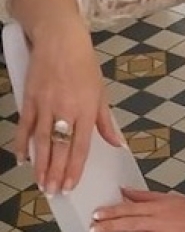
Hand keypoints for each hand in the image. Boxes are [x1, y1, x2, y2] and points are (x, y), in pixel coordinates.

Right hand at [13, 17, 120, 194]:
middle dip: (56, 173)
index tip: (71, 185)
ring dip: (40, 165)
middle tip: (53, 192)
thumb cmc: (84, 64)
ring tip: (40, 184)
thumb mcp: (100, 91)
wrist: (60, 40)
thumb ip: (105, 121)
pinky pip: (24, 128)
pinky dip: (22, 145)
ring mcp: (45, 105)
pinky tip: (22, 160)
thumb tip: (115, 143)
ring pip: (41, 142)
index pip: (80, 146)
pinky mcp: (29, 99)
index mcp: (86, 108)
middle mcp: (65, 109)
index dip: (75, 168)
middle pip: (60, 148)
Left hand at [92, 188, 184, 231]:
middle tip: (93, 230)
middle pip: (130, 223)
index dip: (112, 211)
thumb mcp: (173, 198)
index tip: (97, 214)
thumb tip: (126, 190)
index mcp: (162, 206)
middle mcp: (162, 222)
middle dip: (109, 227)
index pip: (131, 207)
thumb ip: (147, 196)